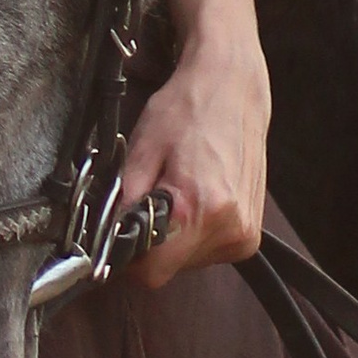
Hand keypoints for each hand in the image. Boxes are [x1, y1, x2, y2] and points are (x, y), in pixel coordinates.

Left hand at [123, 0, 269, 289]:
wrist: (233, 86)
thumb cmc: (186, 110)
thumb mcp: (140, 150)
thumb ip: (123, 204)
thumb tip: (106, 242)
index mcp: (199, 208)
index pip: (149, 271)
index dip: (125, 257)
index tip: (117, 235)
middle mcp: (229, 228)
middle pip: (166, 268)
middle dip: (149, 242)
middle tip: (149, 197)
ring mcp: (245, 234)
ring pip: (185, 262)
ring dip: (172, 238)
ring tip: (175, 190)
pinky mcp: (251, 235)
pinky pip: (207, 250)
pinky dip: (192, 232)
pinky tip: (193, 195)